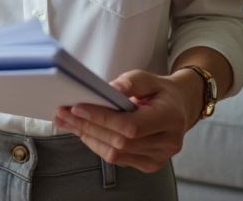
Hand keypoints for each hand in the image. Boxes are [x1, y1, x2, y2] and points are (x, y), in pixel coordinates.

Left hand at [54, 68, 201, 172]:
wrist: (179, 108)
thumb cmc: (160, 91)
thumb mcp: (149, 78)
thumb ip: (130, 81)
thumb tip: (108, 88)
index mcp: (170, 118)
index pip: (131, 126)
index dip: (102, 118)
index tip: (76, 107)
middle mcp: (168, 143)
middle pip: (120, 142)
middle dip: (88, 126)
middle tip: (63, 113)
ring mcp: (159, 158)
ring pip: (116, 154)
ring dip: (87, 137)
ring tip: (67, 121)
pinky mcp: (149, 165)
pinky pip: (117, 160)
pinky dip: (97, 145)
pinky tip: (83, 131)